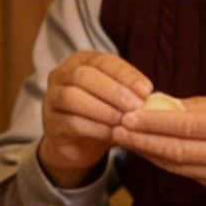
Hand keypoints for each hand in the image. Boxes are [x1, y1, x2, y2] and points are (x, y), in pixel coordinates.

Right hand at [38, 51, 150, 186]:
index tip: (147, 89)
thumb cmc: (104, 115)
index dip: (126, 75)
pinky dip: (95, 127)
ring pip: (73, 97)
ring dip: (103, 109)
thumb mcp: (119, 100)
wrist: (79, 144)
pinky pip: (71, 122)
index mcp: (82, 61)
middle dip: (114, 91)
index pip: (104, 61)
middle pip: (84, 76)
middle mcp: (63, 74)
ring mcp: (52, 98)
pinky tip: (112, 134)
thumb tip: (155, 98)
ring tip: (124, 121)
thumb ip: (131, 95)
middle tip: (136, 106)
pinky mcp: (51, 123)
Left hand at [111, 92, 205, 201]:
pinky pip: (185, 172)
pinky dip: (163, 161)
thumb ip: (202, 106)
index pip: (188, 127)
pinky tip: (147, 149)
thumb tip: (163, 104)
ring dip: (147, 152)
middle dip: (142, 139)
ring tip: (123, 137)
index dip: (155, 123)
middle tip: (116, 127)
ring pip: (176, 165)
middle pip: (177, 150)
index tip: (129, 114)